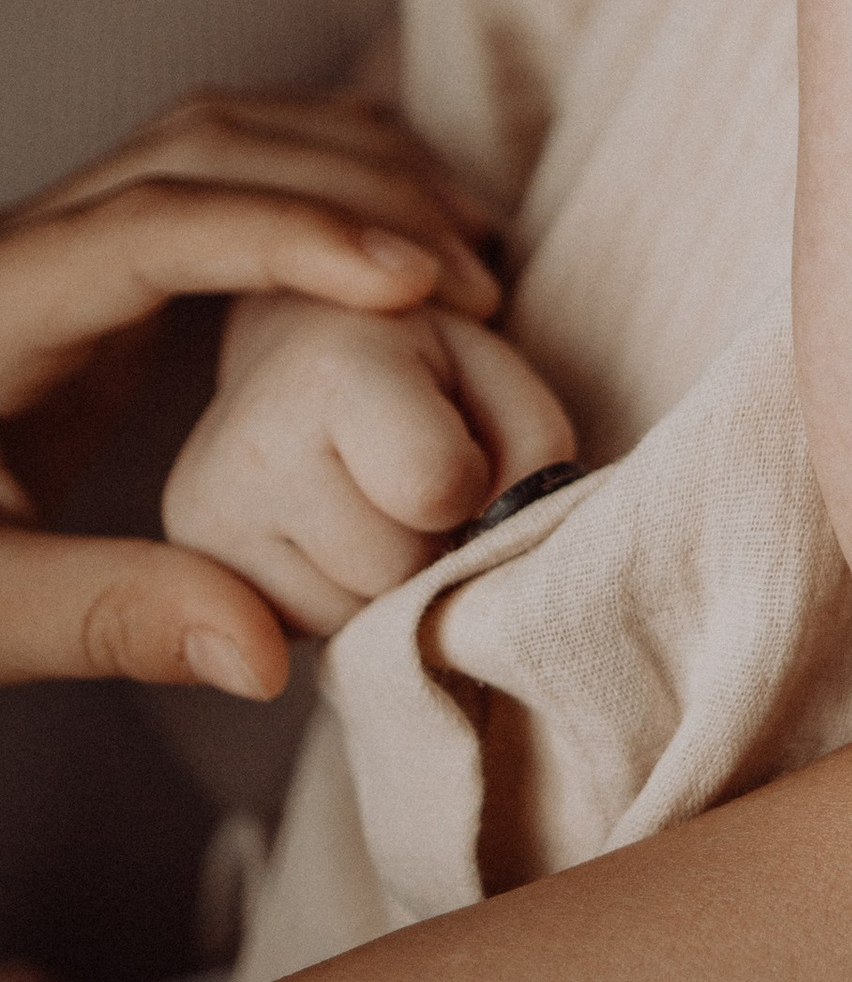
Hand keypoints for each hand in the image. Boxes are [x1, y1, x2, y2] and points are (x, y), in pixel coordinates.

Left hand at [0, 95, 498, 694]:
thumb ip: (110, 618)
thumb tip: (267, 651)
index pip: (153, 227)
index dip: (291, 237)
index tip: (415, 283)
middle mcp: (27, 242)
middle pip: (203, 147)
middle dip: (354, 190)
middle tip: (471, 280)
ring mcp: (65, 233)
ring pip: (220, 133)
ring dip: (351, 164)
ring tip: (466, 249)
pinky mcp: (100, 256)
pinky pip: (225, 167)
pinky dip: (327, 176)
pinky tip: (404, 244)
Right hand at [166, 293, 574, 636]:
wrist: (302, 346)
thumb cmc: (424, 370)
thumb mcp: (502, 379)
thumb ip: (534, 457)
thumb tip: (466, 577)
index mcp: (333, 368)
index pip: (437, 489)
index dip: (471, 485)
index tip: (453, 443)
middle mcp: (249, 442)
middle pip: (395, 572)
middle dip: (425, 541)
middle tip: (403, 477)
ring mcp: (203, 510)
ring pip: (350, 619)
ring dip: (379, 578)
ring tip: (364, 499)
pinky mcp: (188, 560)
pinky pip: (301, 634)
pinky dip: (333, 596)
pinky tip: (323, 530)